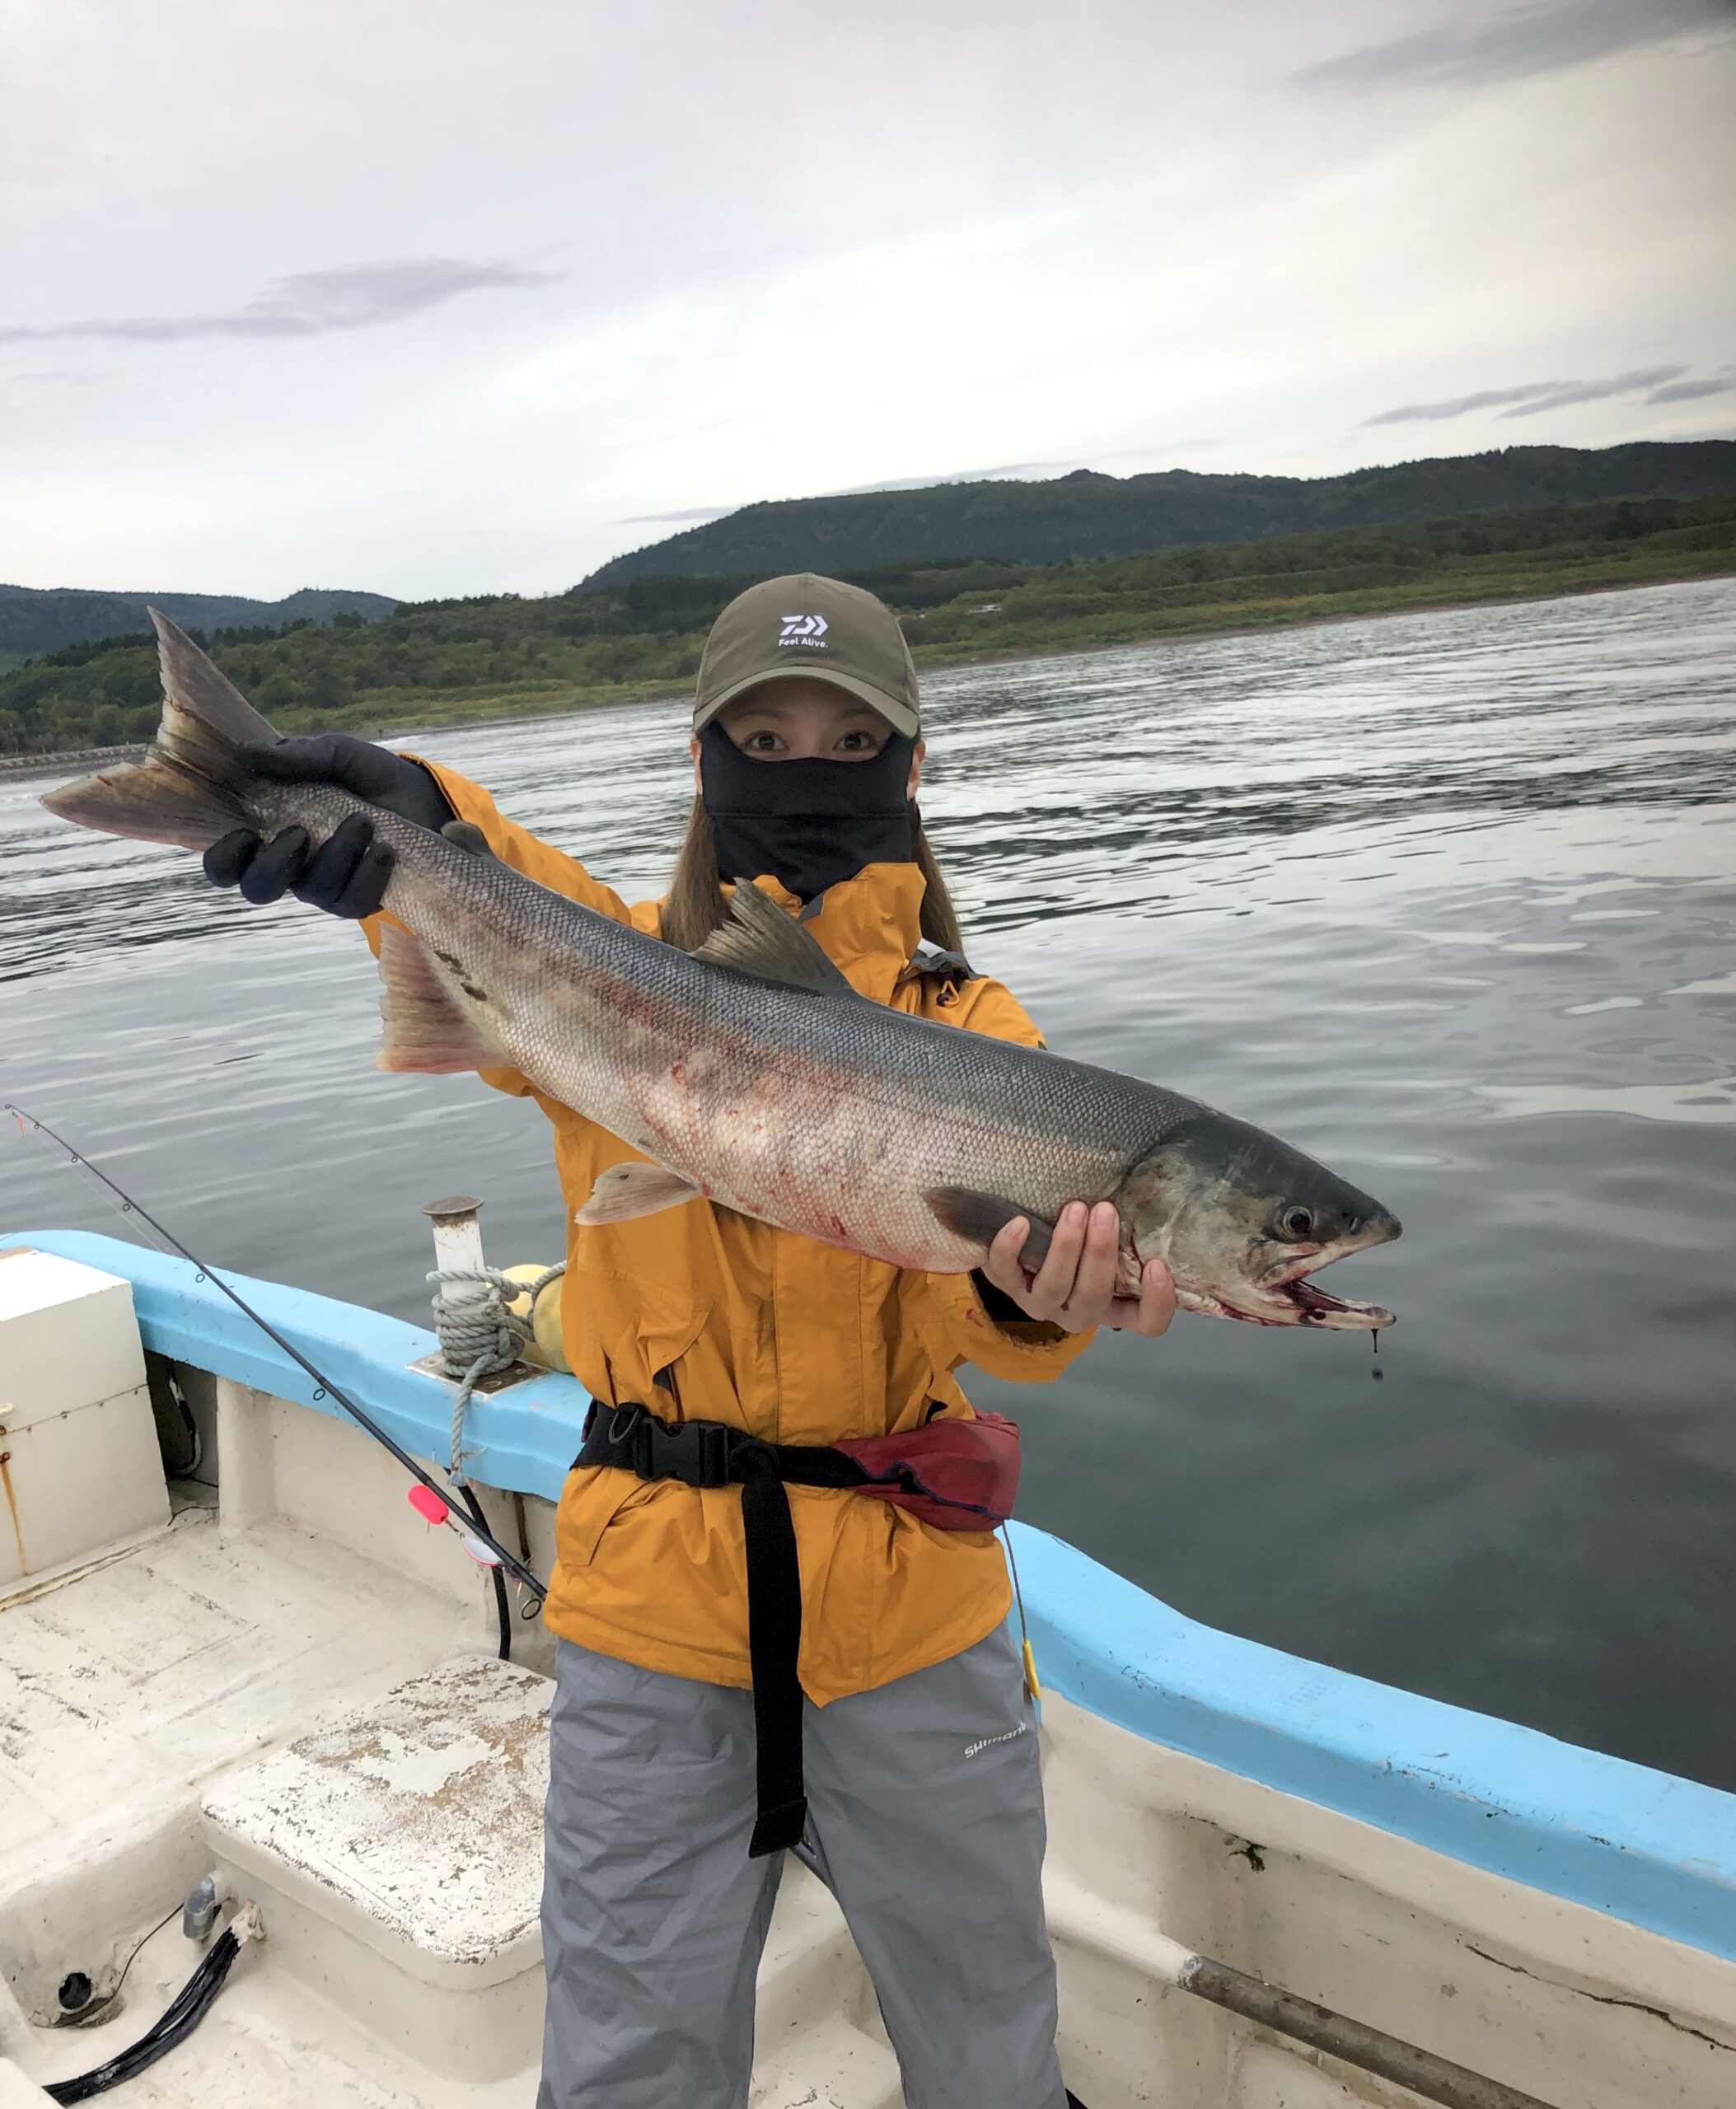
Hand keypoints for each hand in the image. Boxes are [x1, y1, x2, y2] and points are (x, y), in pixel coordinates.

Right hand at [201, 735, 452, 919]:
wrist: (419, 793)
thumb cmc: (365, 774)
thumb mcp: (334, 753)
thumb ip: (295, 755)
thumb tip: (246, 752)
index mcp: (269, 832)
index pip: (226, 864)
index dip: (224, 859)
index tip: (244, 834)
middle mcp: (291, 866)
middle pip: (258, 889)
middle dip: (273, 865)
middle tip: (300, 832)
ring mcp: (325, 886)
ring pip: (313, 891)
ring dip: (337, 855)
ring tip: (363, 821)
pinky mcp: (360, 898)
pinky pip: (354, 902)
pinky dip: (368, 875)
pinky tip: (384, 850)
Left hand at [982, 1200, 1174, 1336]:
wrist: (1024, 1246)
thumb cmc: (1081, 1241)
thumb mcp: (1107, 1240)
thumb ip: (1126, 1230)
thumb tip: (1145, 1186)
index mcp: (1113, 1306)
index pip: (1147, 1323)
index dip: (1157, 1302)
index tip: (1158, 1264)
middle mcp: (1078, 1312)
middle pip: (1094, 1297)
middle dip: (1101, 1253)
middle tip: (1106, 1211)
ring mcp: (1040, 1302)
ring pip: (1053, 1286)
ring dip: (1065, 1246)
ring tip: (1074, 1210)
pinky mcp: (1006, 1285)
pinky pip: (1004, 1271)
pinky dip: (1010, 1247)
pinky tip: (1021, 1222)